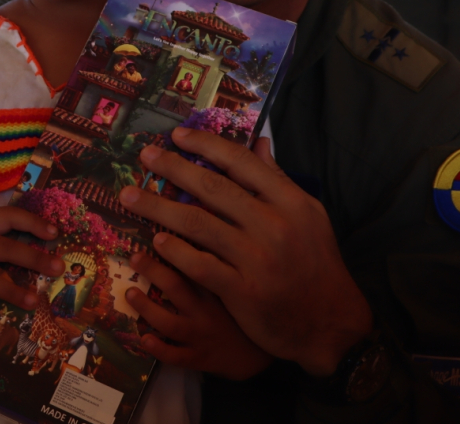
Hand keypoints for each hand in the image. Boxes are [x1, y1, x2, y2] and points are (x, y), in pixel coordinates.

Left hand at [118, 131, 372, 376]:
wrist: (329, 322)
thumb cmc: (315, 263)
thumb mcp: (308, 216)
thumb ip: (278, 180)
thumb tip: (259, 142)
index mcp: (290, 201)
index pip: (241, 162)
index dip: (206, 145)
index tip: (178, 136)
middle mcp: (273, 224)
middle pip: (212, 187)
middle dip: (173, 168)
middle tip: (145, 157)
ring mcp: (257, 258)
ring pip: (197, 224)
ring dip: (158, 208)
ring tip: (130, 197)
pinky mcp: (242, 290)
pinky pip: (199, 264)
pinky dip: (175, 251)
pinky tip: (156, 240)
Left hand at [125, 250, 271, 380]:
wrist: (259, 355)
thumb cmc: (242, 314)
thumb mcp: (236, 286)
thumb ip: (220, 265)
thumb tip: (195, 234)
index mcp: (218, 289)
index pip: (197, 265)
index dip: (175, 250)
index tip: (156, 237)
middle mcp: (207, 311)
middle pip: (176, 288)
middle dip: (153, 271)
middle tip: (135, 258)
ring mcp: (201, 336)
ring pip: (170, 323)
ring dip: (146, 308)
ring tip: (129, 294)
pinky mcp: (198, 358)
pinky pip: (176, 356)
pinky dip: (158, 349)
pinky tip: (144, 339)